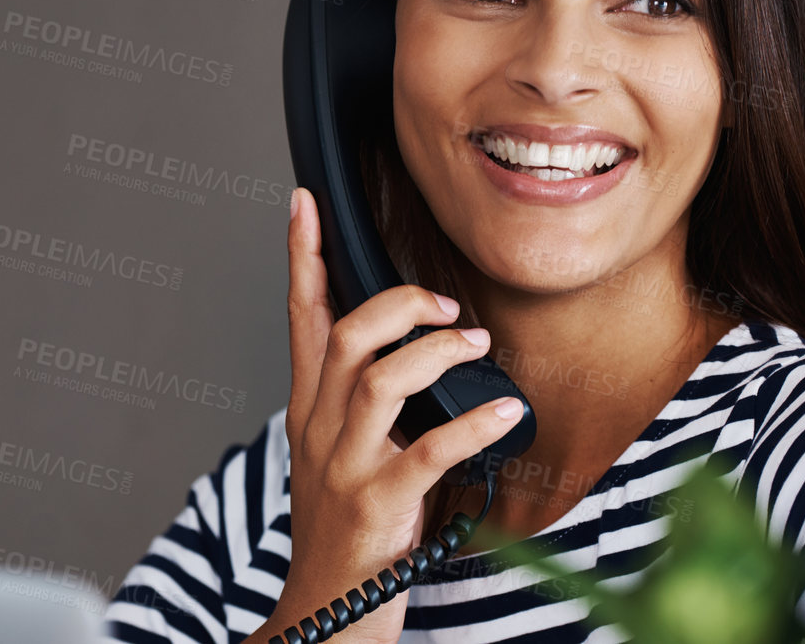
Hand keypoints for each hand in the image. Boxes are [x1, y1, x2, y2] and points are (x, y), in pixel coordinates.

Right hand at [249, 188, 524, 643]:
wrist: (323, 615)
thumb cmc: (345, 533)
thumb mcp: (338, 455)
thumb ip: (363, 404)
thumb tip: (416, 351)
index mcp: (309, 411)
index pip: (301, 318)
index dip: (303, 257)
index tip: (306, 202)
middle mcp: (318, 430)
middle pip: (344, 336)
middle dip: (396, 304)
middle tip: (444, 305)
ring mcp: (344, 467)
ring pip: (377, 381)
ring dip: (432, 352)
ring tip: (474, 345)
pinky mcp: (377, 506)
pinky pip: (426, 452)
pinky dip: (470, 426)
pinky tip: (504, 413)